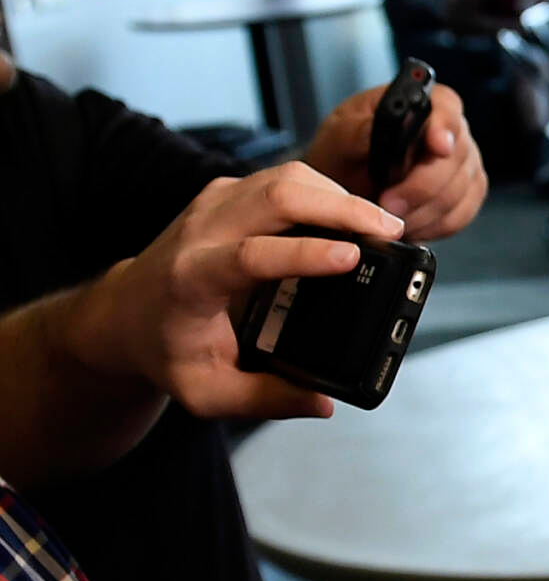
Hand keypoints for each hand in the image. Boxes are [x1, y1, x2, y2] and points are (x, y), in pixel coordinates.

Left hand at [77, 163, 404, 423]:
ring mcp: (213, 204)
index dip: (305, 252)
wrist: (125, 312)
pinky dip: (324, 189)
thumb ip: (265, 399)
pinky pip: (283, 176)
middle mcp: (200, 231)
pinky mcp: (228, 192)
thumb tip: (323, 404)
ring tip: (380, 224)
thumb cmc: (166, 349)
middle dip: (341, 207)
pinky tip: (350, 215)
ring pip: (285, 177)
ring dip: (338, 194)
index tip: (353, 257)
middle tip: (391, 231)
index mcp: (192, 279)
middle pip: (277, 195)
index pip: (251, 253)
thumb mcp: (207, 392)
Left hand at [306, 80, 487, 238]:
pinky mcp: (467, 194)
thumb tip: (396, 122)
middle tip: (388, 204)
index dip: (446, 127)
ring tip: (389, 219)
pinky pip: (461, 214)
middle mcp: (450, 130)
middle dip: (421, 187)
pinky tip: (407, 224)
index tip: (438, 148)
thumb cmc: (342, 153)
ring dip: (422, 212)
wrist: (342, 186)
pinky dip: (432, 226)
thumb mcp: (340, 136)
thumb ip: (367, 129)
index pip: (447, 107)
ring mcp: (464, 163)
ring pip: (459, 191)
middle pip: (456, 157)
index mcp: (420, 102)